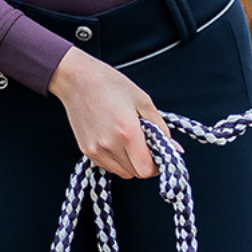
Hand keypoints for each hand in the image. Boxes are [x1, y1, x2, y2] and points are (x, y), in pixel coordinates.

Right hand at [47, 47, 176, 179]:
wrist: (77, 78)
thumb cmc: (109, 84)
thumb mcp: (143, 100)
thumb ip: (161, 128)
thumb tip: (174, 148)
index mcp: (128, 132)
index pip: (146, 169)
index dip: (157, 166)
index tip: (159, 155)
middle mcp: (110, 145)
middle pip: (135, 173)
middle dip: (145, 162)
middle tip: (146, 144)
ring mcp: (96, 150)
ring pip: (122, 172)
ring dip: (131, 163)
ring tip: (129, 140)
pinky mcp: (86, 150)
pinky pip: (108, 166)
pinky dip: (116, 159)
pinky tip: (115, 140)